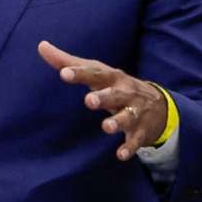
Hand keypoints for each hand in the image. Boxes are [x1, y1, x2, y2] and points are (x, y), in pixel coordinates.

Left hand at [38, 40, 167, 160]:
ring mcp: (135, 113)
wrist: (159, 106)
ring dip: (117, 122)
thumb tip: (42, 46)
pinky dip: (130, 147)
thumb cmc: (117, 86)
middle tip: (89, 100)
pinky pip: (135, 140)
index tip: (64, 73)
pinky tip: (120, 155)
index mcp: (112, 78)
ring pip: (127, 117)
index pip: (95, 73)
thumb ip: (69, 63)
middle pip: (115, 94)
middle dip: (104, 97)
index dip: (80, 73)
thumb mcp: (97, 73)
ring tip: (106, 127)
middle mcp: (125, 93)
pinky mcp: (140, 132)